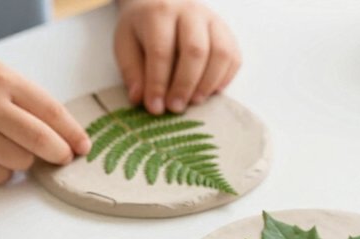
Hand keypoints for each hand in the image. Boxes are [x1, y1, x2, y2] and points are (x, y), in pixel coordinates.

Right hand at [0, 52, 90, 183]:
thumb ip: (30, 101)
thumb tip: (68, 138)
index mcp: (2, 80)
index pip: (52, 113)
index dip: (73, 135)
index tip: (84, 147)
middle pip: (42, 142)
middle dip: (60, 155)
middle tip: (62, 157)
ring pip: (22, 162)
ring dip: (27, 160)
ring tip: (10, 144)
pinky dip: (4, 170)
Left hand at [114, 0, 240, 114]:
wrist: (163, 3)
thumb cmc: (143, 28)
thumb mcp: (126, 44)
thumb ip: (132, 71)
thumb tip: (139, 98)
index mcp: (159, 13)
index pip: (161, 51)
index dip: (158, 83)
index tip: (155, 107)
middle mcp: (190, 12)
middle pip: (195, 51)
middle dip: (185, 85)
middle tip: (176, 107)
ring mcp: (213, 20)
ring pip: (220, 54)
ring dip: (208, 83)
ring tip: (194, 101)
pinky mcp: (227, 32)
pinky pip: (233, 58)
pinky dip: (224, 79)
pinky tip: (210, 92)